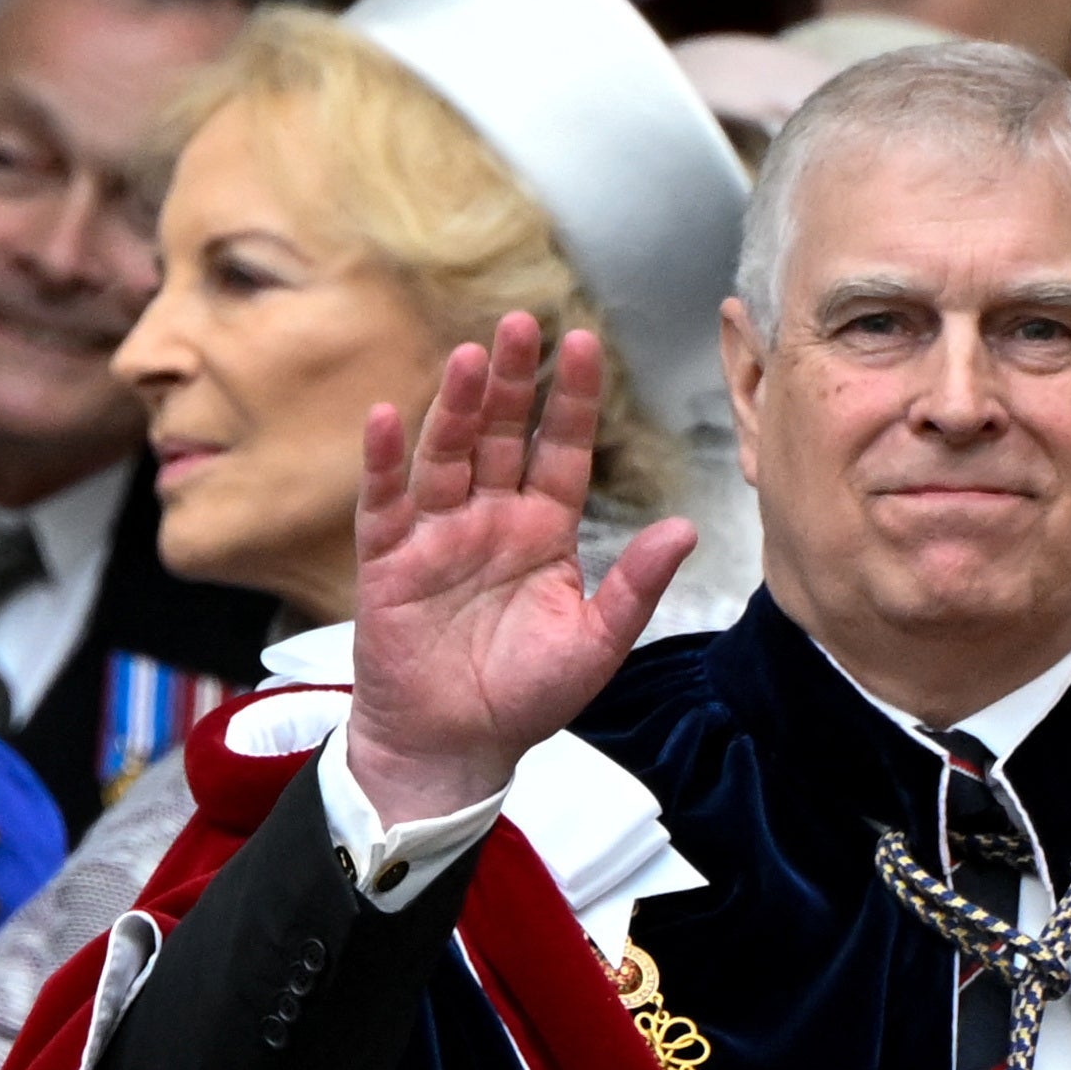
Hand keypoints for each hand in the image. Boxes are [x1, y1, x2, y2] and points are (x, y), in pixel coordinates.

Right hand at [345, 314, 694, 825]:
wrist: (458, 746)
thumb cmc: (527, 695)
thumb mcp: (598, 641)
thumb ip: (636, 584)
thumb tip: (686, 529)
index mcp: (545, 531)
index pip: (561, 451)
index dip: (572, 401)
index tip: (585, 345)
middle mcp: (492, 519)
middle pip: (503, 435)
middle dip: (515, 381)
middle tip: (523, 323)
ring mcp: (438, 533)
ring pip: (447, 454)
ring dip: (458, 406)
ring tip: (472, 357)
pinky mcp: (389, 558)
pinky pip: (386, 500)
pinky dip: (384, 459)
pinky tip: (390, 416)